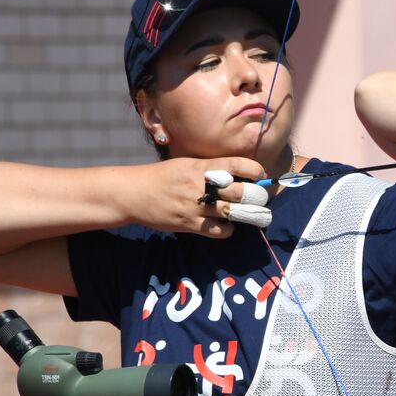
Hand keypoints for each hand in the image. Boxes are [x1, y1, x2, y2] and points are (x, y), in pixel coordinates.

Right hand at [132, 156, 267, 237]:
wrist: (134, 193)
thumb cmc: (163, 177)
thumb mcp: (187, 164)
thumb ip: (211, 169)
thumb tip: (238, 174)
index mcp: (202, 167)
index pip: (237, 165)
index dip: (255, 171)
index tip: (261, 176)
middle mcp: (201, 186)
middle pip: (242, 193)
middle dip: (257, 197)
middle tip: (260, 199)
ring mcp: (196, 206)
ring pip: (234, 213)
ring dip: (247, 215)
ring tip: (252, 214)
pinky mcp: (190, 224)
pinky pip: (220, 231)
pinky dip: (228, 230)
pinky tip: (226, 225)